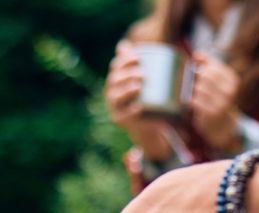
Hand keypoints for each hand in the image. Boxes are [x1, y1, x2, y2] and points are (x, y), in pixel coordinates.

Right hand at [105, 41, 171, 160]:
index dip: (124, 60)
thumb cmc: (145, 95)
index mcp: (116, 78)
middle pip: (114, 80)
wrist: (146, 122)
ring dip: (126, 90)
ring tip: (139, 87)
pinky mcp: (120, 120)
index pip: (116, 66)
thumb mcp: (142, 78)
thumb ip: (137, 62)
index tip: (138, 57)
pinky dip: (131, 111)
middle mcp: (111, 91)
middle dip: (126, 75)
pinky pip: (123, 116)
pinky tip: (139, 107)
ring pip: (116, 97)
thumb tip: (123, 44)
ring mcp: (114, 107)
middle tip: (142, 74)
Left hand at [190, 52, 240, 151]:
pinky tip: (190, 102)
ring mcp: (222, 102)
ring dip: (191, 90)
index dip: (200, 66)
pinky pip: (195, 101)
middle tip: (191, 83)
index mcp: (232, 79)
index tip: (196, 70)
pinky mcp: (212, 113)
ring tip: (192, 94)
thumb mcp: (217, 81)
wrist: (222, 125)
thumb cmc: (216, 98)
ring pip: (198, 88)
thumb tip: (196, 54)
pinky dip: (190, 100)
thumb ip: (208, 65)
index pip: (212, 65)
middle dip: (195, 78)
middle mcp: (230, 90)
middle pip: (204, 75)